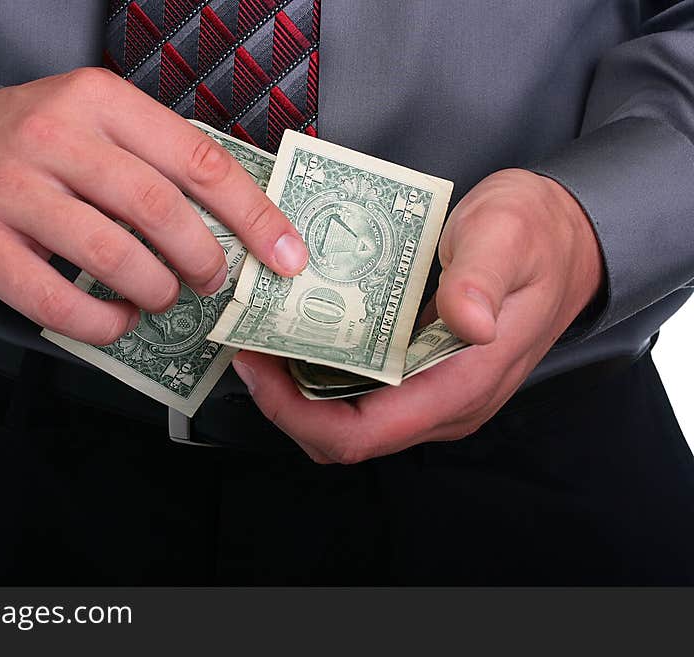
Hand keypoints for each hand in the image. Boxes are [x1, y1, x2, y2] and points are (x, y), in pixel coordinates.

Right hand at [0, 68, 307, 344]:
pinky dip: (104, 324)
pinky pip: (59, 302)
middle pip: (159, 210)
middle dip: (203, 260)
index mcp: (100, 101)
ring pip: (114, 257)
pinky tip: (117, 320)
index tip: (287, 256)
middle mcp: (55, 136)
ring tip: (161, 298)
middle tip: (213, 281)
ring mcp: (12, 189)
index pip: (199, 160)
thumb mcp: (96, 125)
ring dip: (155, 292)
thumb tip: (240, 222)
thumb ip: (157, 160)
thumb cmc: (33, 146)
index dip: (253, 215)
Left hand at [232, 169, 604, 463]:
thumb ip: (483, 279)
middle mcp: (442, 403)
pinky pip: (361, 392)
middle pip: (343, 435)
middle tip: (249, 345)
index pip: (361, 434)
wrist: (567, 239)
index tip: (257, 367)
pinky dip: (321, 371)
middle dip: (284, 401)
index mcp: (460, 385)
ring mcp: (432, 392)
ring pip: (347, 417)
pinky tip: (302, 331)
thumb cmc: (537, 236)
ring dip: (297, 389)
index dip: (296, 415)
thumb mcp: (508, 238)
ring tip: (265, 338)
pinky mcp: (423, 374)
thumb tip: (467, 321)